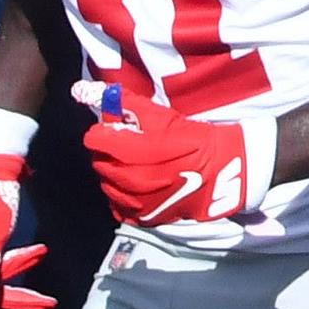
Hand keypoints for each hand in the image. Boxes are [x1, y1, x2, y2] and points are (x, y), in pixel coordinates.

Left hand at [74, 80, 269, 225]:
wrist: (219, 173)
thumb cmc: (192, 139)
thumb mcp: (161, 115)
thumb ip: (126, 103)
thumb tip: (89, 91)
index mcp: (128, 151)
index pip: (94, 139)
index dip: (104, 130)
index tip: (117, 128)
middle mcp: (125, 179)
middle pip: (98, 161)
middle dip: (109, 151)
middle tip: (129, 144)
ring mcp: (132, 201)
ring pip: (106, 183)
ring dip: (114, 172)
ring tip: (136, 164)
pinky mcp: (141, 217)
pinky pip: (117, 205)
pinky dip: (123, 195)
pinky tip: (139, 185)